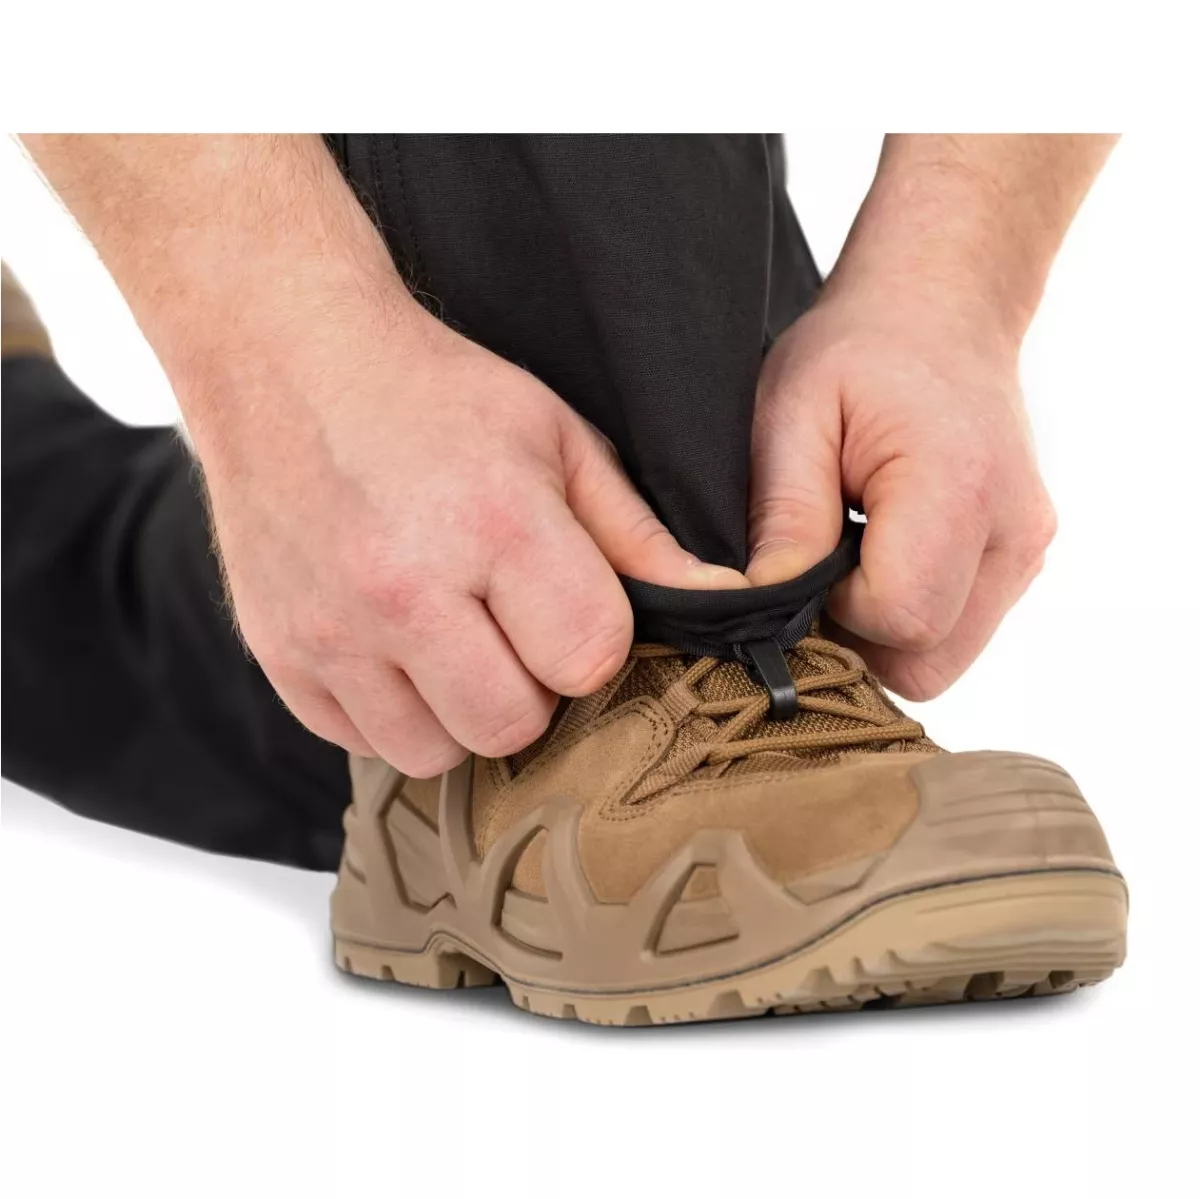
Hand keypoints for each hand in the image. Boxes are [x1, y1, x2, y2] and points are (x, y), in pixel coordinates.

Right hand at [193, 293, 745, 775]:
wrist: (283, 359)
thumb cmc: (431, 395)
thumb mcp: (554, 436)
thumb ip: (635, 532)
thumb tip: (718, 599)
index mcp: (494, 523)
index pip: (587, 660)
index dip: (589, 640)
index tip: (565, 605)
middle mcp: (404, 588)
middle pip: (511, 725)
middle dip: (526, 687)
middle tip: (505, 625)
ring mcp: (330, 628)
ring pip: (433, 752)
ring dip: (455, 710)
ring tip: (446, 638)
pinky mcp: (277, 652)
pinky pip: (359, 742)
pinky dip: (387, 710)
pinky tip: (390, 644)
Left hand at [747, 277, 1055, 699]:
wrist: (941, 306)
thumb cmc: (858, 350)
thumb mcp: (793, 413)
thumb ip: (786, 516)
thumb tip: (766, 606)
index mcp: (957, 488)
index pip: (900, 619)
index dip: (835, 611)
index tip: (806, 559)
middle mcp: (1012, 531)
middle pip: (926, 661)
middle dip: (856, 637)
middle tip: (819, 571)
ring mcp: (1025, 550)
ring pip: (943, 658)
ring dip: (882, 632)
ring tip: (851, 556)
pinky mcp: (1023, 557)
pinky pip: (958, 629)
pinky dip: (911, 614)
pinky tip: (883, 554)